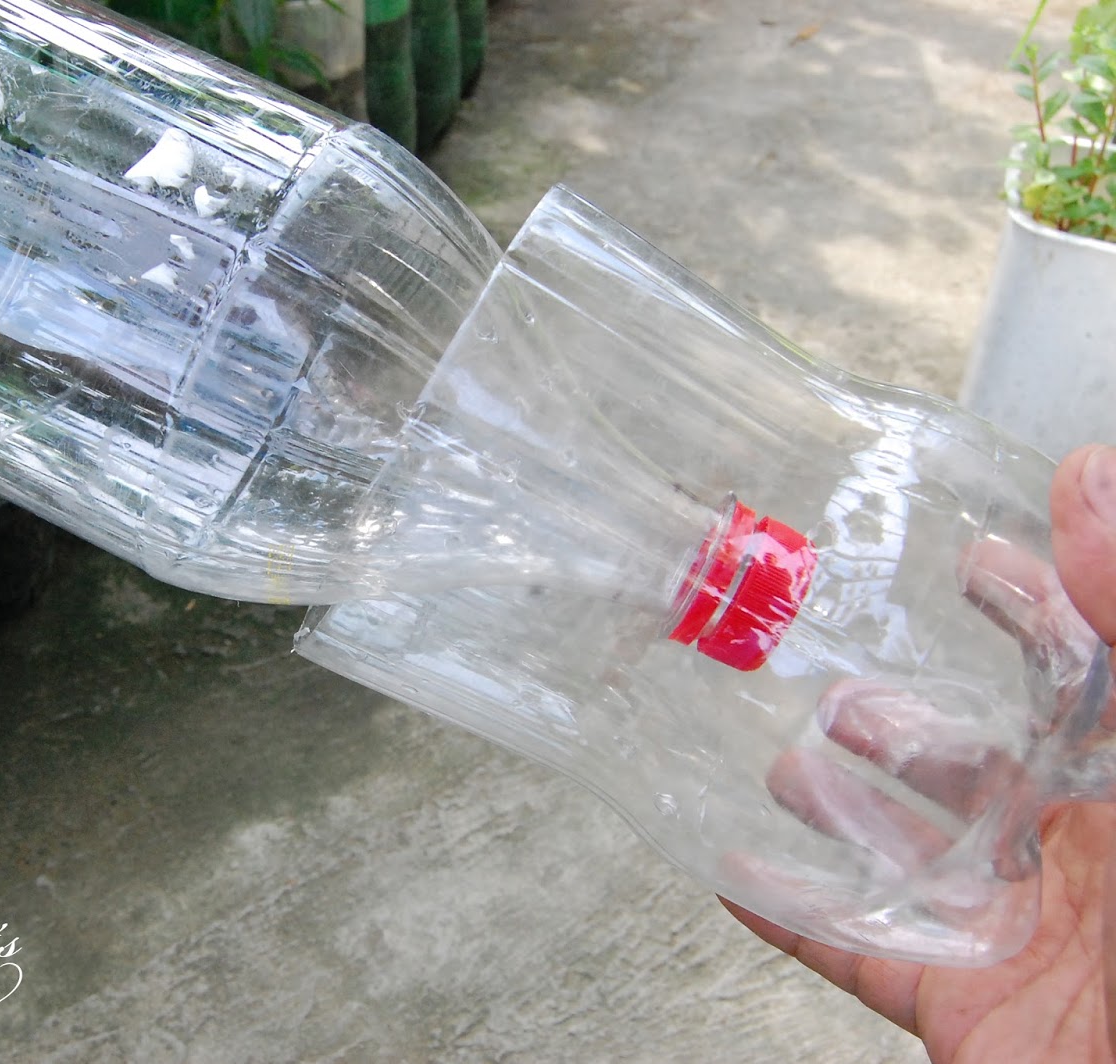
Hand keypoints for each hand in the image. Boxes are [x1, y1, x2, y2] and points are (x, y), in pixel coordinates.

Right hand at [726, 444, 1115, 1062]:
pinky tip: (735, 873)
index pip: (1082, 669)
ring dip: (841, 807)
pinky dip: (794, 912)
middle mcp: (1085, 845)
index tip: (971, 555)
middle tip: (840, 676)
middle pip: (978, 763)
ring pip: (913, 852)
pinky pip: (860, 948)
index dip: (1032, 606)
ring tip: (780, 761)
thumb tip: (1091, 479)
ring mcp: (1024, 927)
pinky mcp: (968, 1000)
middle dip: (904, 717)